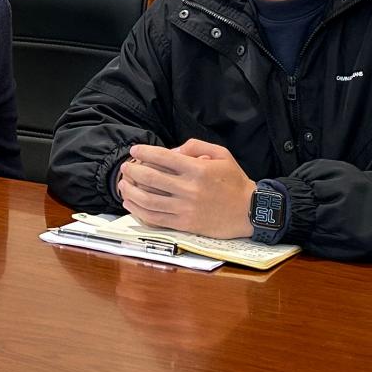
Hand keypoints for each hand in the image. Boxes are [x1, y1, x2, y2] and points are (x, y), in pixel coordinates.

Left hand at [117, 138, 255, 238]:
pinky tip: (130, 204)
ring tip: (122, 185)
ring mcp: (186, 208)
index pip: (164, 158)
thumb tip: (172, 150)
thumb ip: (196, 146)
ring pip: (149, 201)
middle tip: (125, 167)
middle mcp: (189, 189)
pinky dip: (139, 211)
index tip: (134, 150)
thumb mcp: (221, 154)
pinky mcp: (185, 224)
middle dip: (133, 171)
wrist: (250, 211)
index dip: (145, 152)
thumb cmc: (234, 181)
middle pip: (151, 178)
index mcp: (198, 170)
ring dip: (130, 192)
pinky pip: (156, 219)